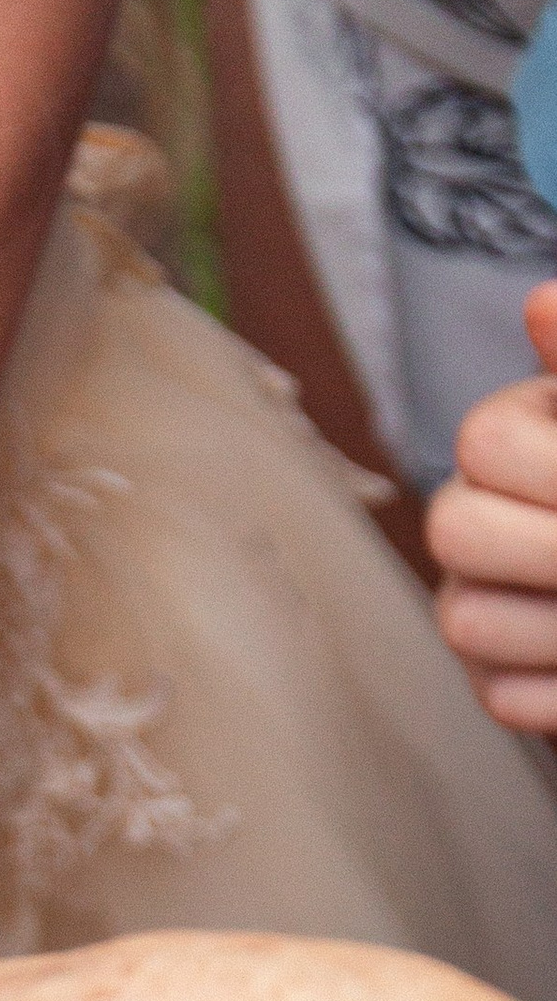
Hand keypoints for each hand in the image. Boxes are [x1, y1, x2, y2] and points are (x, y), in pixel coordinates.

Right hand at [430, 286, 556, 735]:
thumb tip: (544, 305)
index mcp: (511, 438)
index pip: (486, 442)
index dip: (555, 470)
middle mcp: (473, 517)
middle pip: (453, 528)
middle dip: (554, 549)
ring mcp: (474, 601)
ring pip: (468, 620)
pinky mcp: (493, 678)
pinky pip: (504, 696)